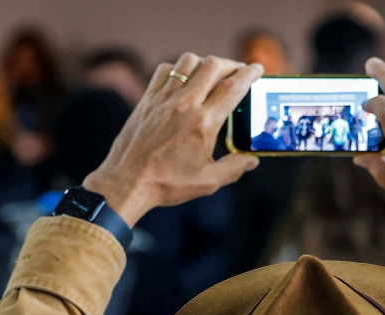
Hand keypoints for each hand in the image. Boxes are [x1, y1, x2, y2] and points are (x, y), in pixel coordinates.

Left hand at [82, 54, 262, 226]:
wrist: (127, 182)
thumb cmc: (167, 183)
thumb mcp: (207, 182)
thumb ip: (233, 169)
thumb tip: (251, 161)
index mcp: (204, 123)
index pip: (233, 87)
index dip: (249, 73)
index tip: (257, 69)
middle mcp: (184, 104)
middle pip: (213, 66)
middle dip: (231, 64)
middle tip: (238, 71)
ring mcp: (164, 99)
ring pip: (188, 62)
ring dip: (205, 63)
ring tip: (212, 74)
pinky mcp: (147, 99)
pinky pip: (165, 70)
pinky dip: (178, 69)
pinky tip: (183, 80)